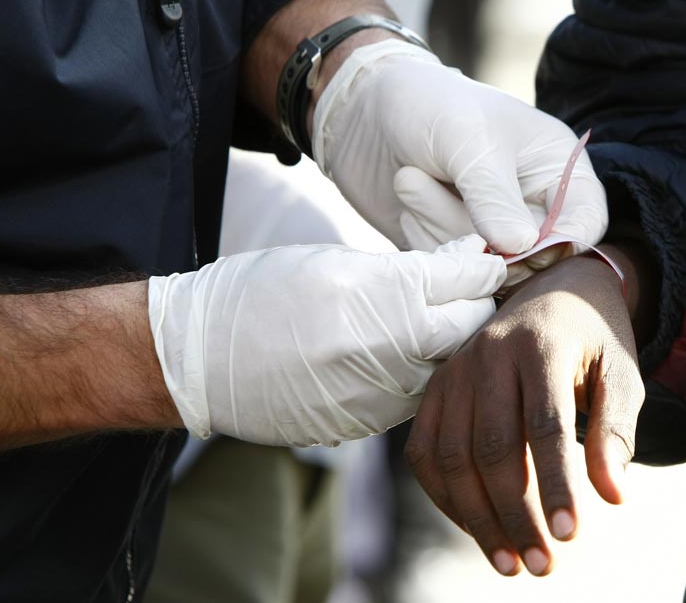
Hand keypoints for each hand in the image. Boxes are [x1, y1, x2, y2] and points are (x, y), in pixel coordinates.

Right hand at [148, 235, 505, 446]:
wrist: (199, 358)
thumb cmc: (262, 292)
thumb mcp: (337, 261)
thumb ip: (407, 268)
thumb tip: (464, 261)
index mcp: (384, 298)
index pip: (467, 283)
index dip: (481, 268)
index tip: (485, 260)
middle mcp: (390, 351)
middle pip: (469, 329)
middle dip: (473, 307)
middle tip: (467, 290)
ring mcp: (379, 396)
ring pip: (445, 368)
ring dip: (446, 345)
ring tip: (429, 321)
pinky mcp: (364, 425)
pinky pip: (412, 397)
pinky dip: (414, 374)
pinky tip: (393, 355)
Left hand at [311, 41, 607, 282]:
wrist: (361, 111)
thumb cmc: (429, 106)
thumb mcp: (468, 141)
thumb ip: (495, 197)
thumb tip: (522, 249)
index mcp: (557, 167)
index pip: (585, 225)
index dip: (557, 244)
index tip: (511, 244)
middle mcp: (531, 205)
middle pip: (532, 257)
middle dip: (481, 234)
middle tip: (439, 184)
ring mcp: (491, 232)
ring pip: (486, 269)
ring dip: (440, 228)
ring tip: (411, 178)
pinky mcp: (454, 251)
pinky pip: (452, 273)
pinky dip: (424, 242)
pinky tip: (408, 199)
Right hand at [404, 251, 643, 575]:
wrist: (553, 291)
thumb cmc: (593, 341)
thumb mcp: (621, 374)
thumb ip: (616, 431)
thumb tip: (613, 497)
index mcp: (541, 346)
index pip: (546, 425)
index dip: (556, 485)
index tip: (569, 537)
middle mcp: (489, 355)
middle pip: (493, 447)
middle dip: (515, 515)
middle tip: (541, 565)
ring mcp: (455, 371)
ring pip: (453, 456)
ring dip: (477, 518)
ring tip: (509, 562)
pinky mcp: (435, 389)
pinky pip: (426, 452)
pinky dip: (446, 496)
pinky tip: (477, 527)